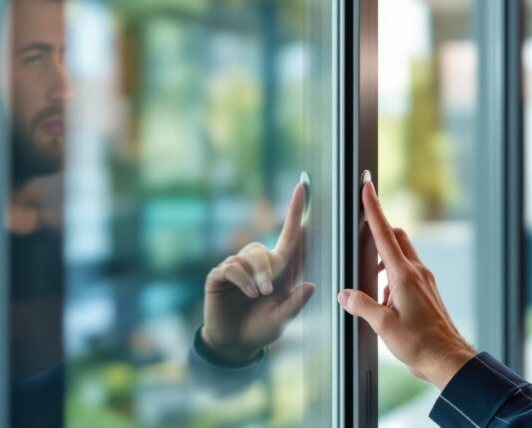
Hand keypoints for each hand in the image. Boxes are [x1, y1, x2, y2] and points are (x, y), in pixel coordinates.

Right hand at [201, 181, 315, 363]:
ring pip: (249, 255)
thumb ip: (296, 304)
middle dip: (269, 268)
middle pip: (265, 248)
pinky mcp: (219, 276)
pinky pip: (232, 267)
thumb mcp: (283, 318)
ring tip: (257, 295)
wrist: (234, 344)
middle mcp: (259, 263)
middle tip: (269, 291)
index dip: (296, 211)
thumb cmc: (262, 328)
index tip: (303, 186)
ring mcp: (237, 267)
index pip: (291, 234)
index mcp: (280, 268)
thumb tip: (312, 285)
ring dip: (256, 275)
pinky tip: (246, 293)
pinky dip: (242, 279)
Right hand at [338, 179, 475, 388]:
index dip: (373, 208)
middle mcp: (417, 272)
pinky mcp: (428, 291)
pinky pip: (408, 273)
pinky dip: (393, 278)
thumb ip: (361, 305)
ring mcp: (425, 280)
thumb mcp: (382, 325)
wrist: (446, 358)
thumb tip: (345, 295)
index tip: (367, 187)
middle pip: (397, 238)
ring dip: (384, 263)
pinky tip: (385, 302)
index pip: (384, 233)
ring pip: (402, 256)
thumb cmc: (418, 343)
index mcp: (404, 275)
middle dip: (379, 232)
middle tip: (362, 239)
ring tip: (372, 290)